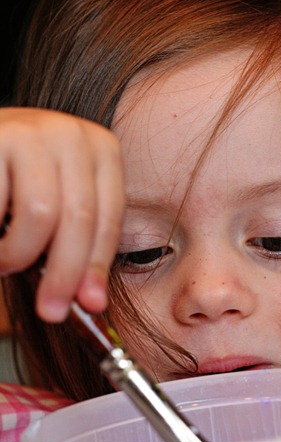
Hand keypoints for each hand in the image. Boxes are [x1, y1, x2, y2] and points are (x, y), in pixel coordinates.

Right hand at [0, 107, 124, 320]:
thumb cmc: (18, 185)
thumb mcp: (58, 207)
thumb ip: (76, 246)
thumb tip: (91, 301)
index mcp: (102, 150)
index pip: (109, 219)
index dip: (98, 266)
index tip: (91, 305)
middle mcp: (73, 134)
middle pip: (81, 218)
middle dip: (65, 273)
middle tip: (49, 310)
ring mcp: (34, 130)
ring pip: (42, 214)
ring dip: (19, 253)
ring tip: (4, 262)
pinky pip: (1, 205)